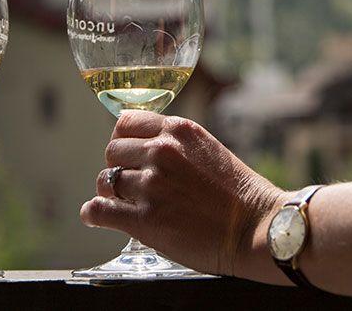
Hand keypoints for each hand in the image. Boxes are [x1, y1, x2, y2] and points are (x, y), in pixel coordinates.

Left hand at [80, 110, 290, 277]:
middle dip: (117, 168)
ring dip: (111, 193)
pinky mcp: (145, 218)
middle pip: (112, 152)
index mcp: (178, 130)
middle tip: (128, 184)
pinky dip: (93, 214)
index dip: (122, 141)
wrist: (258, 228)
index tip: (126, 155)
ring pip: (106, 181)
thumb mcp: (208, 150)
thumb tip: (144, 149)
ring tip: (121, 204)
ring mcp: (151, 185)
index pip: (125, 122)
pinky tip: (95, 217)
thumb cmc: (239, 195)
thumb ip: (176, 145)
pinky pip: (99, 210)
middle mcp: (161, 151)